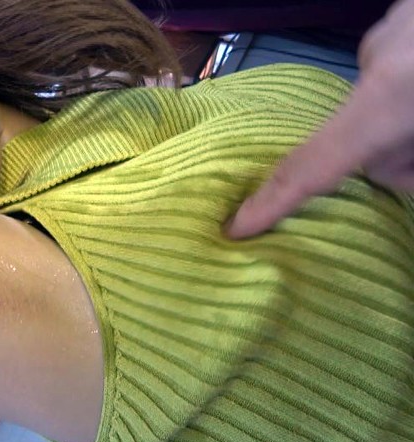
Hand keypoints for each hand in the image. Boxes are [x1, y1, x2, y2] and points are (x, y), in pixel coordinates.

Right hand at [226, 0, 413, 238]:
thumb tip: (397, 183)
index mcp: (389, 98)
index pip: (312, 164)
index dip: (272, 201)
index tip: (237, 228)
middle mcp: (378, 59)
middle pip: (359, 129)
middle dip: (392, 152)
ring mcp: (395, 26)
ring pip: (386, 93)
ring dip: (411, 113)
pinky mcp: (407, 14)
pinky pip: (402, 57)